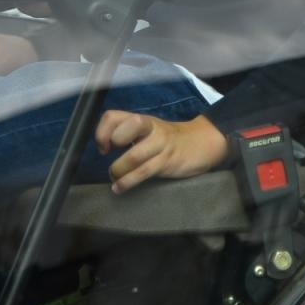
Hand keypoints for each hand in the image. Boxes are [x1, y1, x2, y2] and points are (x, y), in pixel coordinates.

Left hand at [96, 111, 229, 193]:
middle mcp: (151, 129)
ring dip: (118, 170)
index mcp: (142, 121)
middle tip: (109, 156)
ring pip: (135, 155)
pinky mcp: (167, 162)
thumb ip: (130, 135)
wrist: (202, 143)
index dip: (102, 131)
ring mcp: (161, 145)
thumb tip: (104, 148)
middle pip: (130, 124)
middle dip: (113, 140)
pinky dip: (127, 182)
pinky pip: (143, 172)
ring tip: (114, 178)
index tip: (103, 147)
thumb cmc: (170, 140)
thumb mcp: (149, 132)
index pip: (114, 116)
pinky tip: (119, 188)